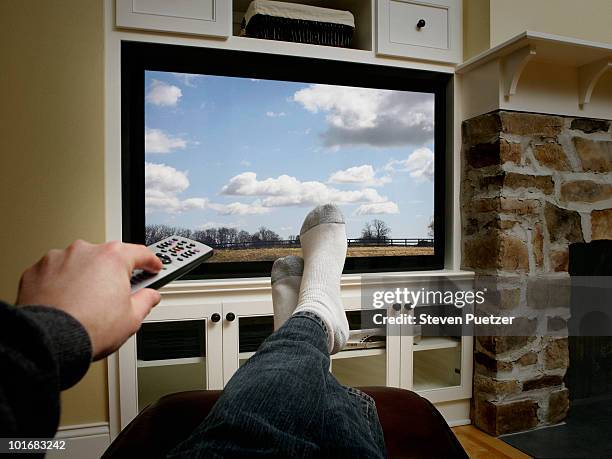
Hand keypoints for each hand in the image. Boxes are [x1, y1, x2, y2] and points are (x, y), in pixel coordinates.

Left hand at [16, 240, 162, 359]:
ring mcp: (59, 259)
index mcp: (113, 258)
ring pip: (79, 263)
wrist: (49, 342)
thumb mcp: (132, 319)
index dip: (151, 262)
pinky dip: (61, 283)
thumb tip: (150, 296)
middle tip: (117, 294)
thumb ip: (146, 301)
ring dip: (85, 277)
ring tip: (86, 302)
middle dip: (113, 273)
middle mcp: (85, 251)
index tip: (153, 267)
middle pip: (107, 257)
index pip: (140, 253)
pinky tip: (65, 302)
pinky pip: (55, 272)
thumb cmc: (88, 328)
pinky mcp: (36, 271)